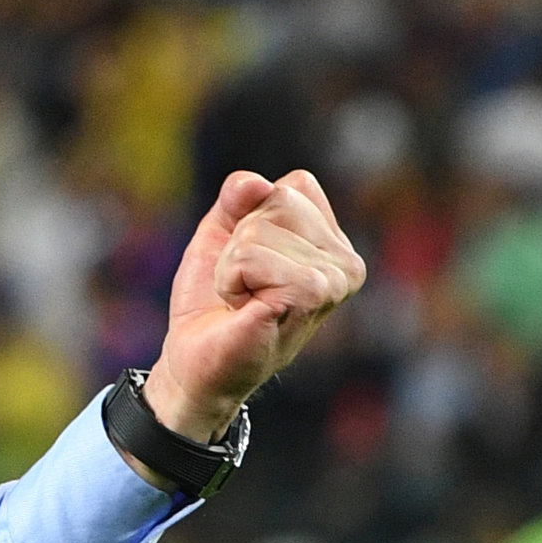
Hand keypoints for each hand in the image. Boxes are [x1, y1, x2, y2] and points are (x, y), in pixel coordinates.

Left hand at [142, 169, 365, 445]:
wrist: (195, 358)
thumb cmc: (212, 299)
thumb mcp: (221, 233)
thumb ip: (238, 197)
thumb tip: (254, 183)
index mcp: (334, 242)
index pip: (295, 187)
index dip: (250, 216)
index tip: (248, 260)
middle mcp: (346, 262)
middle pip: (276, 201)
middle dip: (239, 241)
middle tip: (243, 284)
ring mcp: (334, 281)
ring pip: (258, 228)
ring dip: (232, 264)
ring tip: (243, 299)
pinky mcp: (310, 296)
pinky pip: (249, 256)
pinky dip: (230, 278)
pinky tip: (244, 308)